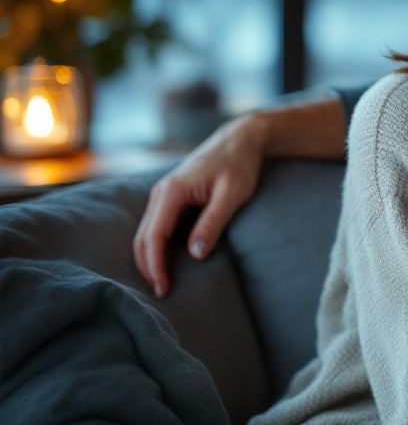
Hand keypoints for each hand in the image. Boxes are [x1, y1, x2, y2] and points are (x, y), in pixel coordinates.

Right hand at [133, 112, 266, 297]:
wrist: (239, 140)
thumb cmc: (239, 165)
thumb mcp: (232, 194)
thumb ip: (213, 222)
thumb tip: (195, 254)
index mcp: (172, 192)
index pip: (154, 236)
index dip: (156, 265)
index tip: (163, 288)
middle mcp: (161, 193)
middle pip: (142, 237)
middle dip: (148, 267)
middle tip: (162, 293)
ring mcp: (163, 195)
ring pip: (145, 233)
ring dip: (150, 258)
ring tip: (162, 282)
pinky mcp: (170, 197)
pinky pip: (156, 226)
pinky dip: (156, 246)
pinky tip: (166, 262)